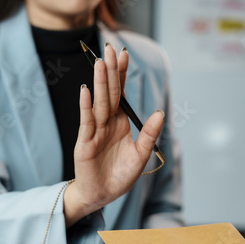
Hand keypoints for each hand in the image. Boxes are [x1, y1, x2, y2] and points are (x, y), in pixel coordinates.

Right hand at [63, 43, 164, 225]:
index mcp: (120, 122)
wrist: (102, 195)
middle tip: (110, 48)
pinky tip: (86, 91)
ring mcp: (94, 131)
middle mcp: (107, 122)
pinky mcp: (84, 143)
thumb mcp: (141, 155)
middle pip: (110, 92)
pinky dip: (86, 106)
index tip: (124, 54)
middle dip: (111, 71)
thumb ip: (149, 134)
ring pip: (98, 103)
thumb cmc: (120, 175)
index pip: (121, 93)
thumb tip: (160, 113)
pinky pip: (86, 122)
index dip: (122, 74)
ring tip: (100, 63)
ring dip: (100, 83)